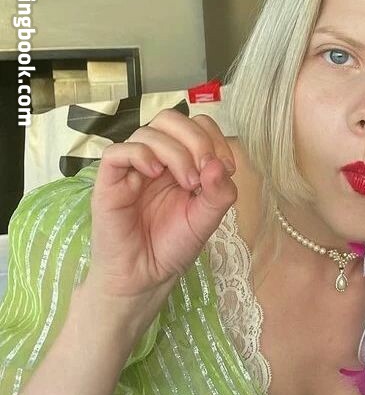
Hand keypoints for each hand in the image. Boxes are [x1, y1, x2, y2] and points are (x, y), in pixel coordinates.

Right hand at [87, 110, 236, 300]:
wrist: (144, 275)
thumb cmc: (172, 246)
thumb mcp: (207, 220)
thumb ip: (219, 193)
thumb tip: (219, 164)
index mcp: (182, 163)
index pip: (196, 126)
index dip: (213, 138)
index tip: (224, 168)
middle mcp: (157, 159)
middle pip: (171, 119)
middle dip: (195, 139)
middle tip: (204, 171)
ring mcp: (132, 168)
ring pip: (147, 132)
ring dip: (174, 152)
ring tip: (187, 184)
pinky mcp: (110, 181)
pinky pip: (116, 152)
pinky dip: (139, 154)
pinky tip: (154, 173)